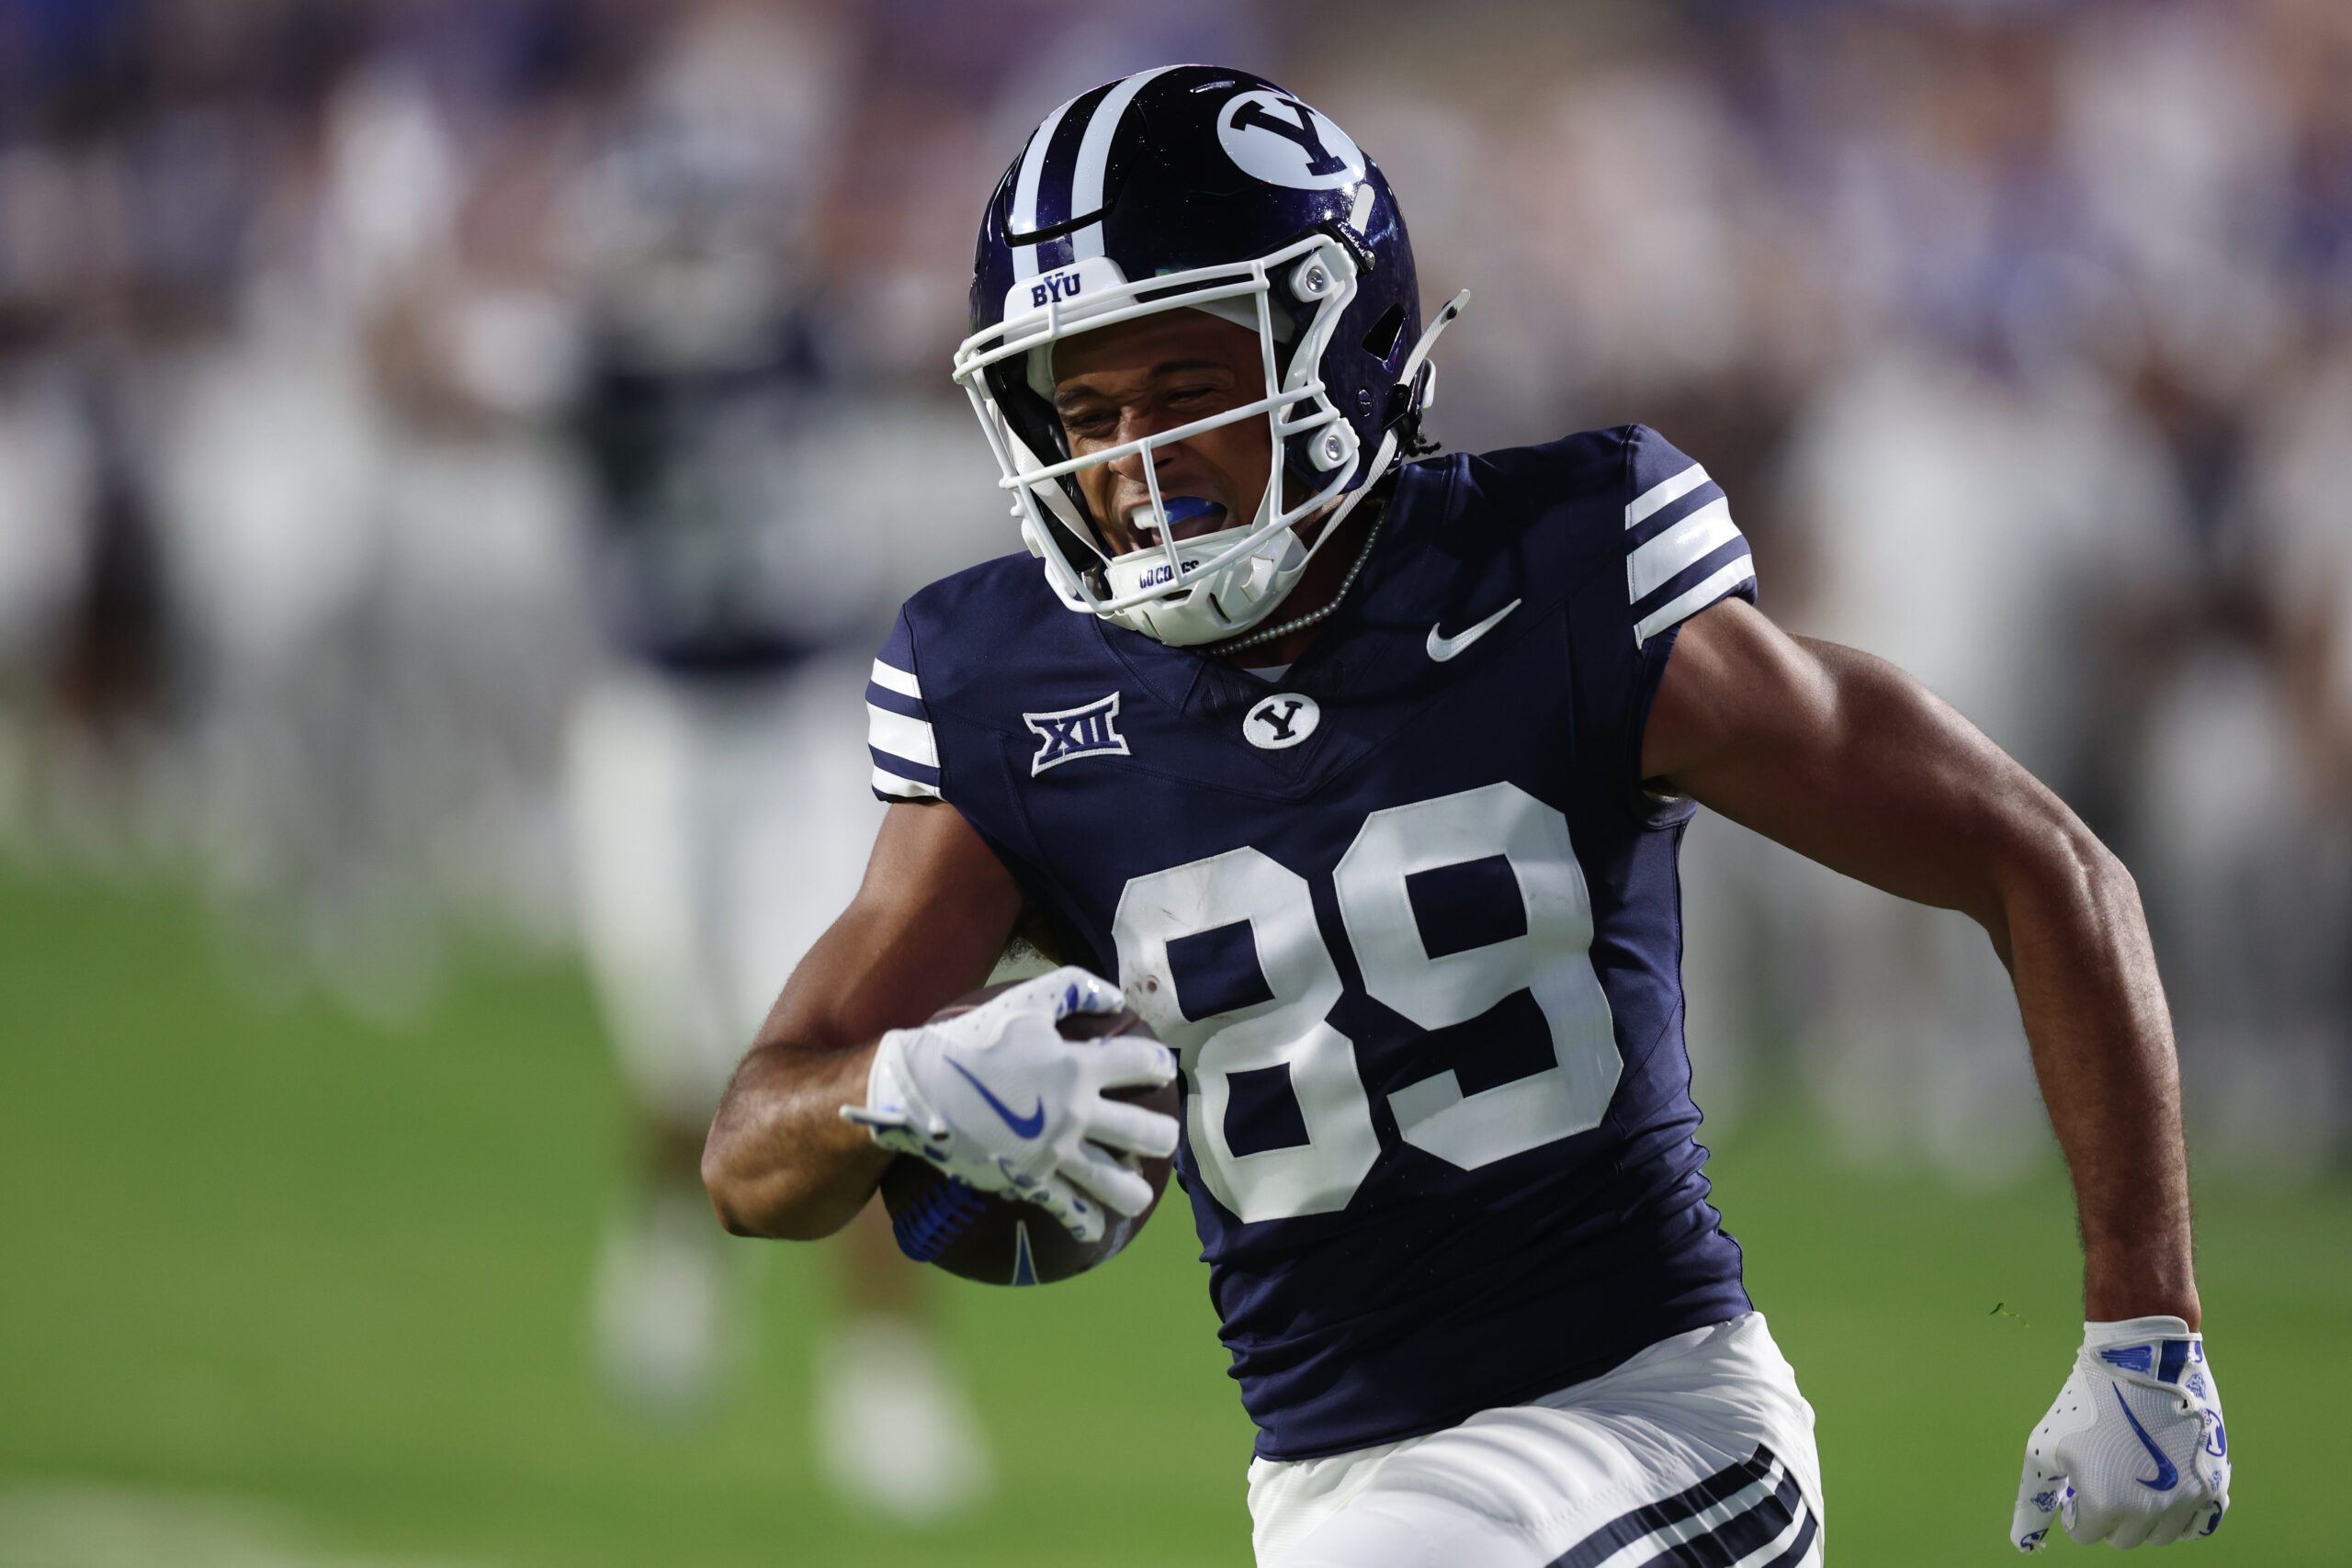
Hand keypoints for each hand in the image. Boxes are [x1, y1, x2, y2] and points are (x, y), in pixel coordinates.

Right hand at [841, 967, 1179, 1242]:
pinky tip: (1095, 1230)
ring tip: (1140, 1190)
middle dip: (1163, 1136)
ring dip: (1134, 1189)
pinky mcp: (1030, 1179)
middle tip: (1163, 1136)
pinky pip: (1067, 1209)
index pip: (1140, 1064)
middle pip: (1144, 1132)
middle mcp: (1075, 1113)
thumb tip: (1116, 998)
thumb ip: (1074, 989)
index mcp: (1078, 1067)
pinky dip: (1085, 1223)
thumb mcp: (1024, 1002)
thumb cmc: (972, 1040)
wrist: (920, 1088)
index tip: (1162, 1070)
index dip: (1159, 1065)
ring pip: (1114, 1182)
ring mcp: (1055, 1151)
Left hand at [2012, 1317, 2229, 1551]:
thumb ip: (2034, 1498)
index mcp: (2106, 1504)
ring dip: (2144, 1518)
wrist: (2140, 1360)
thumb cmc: (2085, 1401)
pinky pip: (2200, 1524)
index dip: (2077, 1510)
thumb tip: (2022, 1543)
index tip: (2077, 1486)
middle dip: (2109, 1516)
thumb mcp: (2044, 1447)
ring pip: (2162, 1535)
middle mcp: (2149, 1510)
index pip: (2087, 1533)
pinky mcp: (2213, 1484)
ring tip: (2132, 1481)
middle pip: (2125, 1537)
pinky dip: (2183, 1517)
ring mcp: (2185, 1499)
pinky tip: (2168, 1493)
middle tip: (2105, 1482)